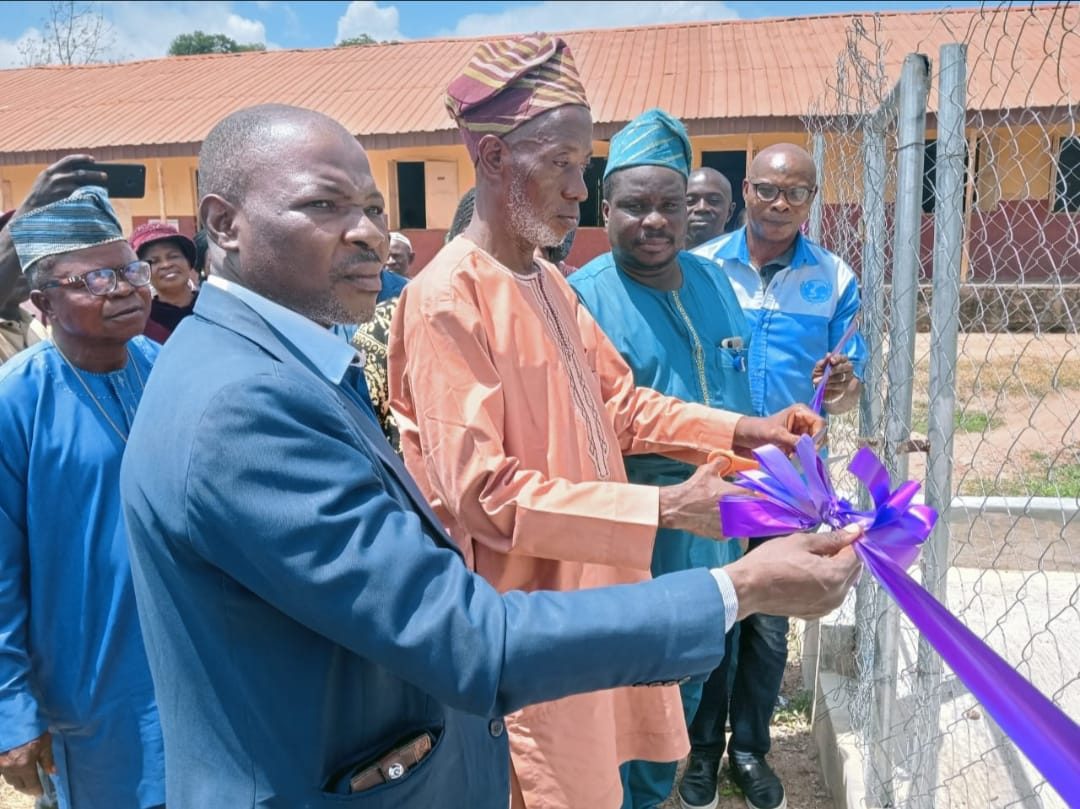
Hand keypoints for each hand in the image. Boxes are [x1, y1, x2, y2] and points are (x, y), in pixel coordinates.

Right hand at [0, 732, 53, 796]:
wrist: (13, 717)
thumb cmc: (32, 728)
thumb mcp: (44, 742)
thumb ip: (47, 759)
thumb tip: (53, 772)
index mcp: (23, 765)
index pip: (31, 784)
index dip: (36, 789)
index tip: (40, 792)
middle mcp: (10, 768)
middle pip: (17, 784)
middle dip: (26, 787)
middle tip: (33, 787)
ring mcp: (1, 764)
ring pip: (9, 779)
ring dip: (17, 781)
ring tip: (24, 780)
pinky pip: (3, 772)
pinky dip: (9, 773)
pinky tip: (14, 771)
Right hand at [15, 155, 108, 215]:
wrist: (31, 207)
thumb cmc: (42, 193)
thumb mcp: (46, 179)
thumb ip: (59, 174)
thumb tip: (82, 173)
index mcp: (51, 170)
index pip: (69, 160)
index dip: (82, 158)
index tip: (93, 160)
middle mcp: (55, 178)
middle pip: (80, 173)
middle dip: (94, 174)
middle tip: (105, 176)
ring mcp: (59, 189)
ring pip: (82, 186)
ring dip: (94, 187)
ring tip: (104, 189)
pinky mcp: (63, 200)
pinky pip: (80, 197)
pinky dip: (88, 197)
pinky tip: (96, 198)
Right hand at [658, 457, 752, 539]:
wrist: (678, 507)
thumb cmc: (693, 488)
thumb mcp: (707, 471)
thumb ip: (720, 462)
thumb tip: (728, 457)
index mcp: (735, 494)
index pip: (755, 495)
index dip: (758, 496)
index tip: (760, 496)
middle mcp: (735, 510)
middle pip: (752, 512)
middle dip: (751, 509)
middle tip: (746, 506)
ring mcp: (729, 524)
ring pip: (743, 525)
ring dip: (741, 521)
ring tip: (735, 516)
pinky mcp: (721, 534)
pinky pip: (731, 534)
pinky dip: (729, 530)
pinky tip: (723, 524)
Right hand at [724, 526, 863, 619]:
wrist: (748, 588)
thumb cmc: (771, 562)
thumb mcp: (801, 542)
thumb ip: (831, 538)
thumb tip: (854, 531)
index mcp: (835, 576)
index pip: (857, 556)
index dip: (852, 541)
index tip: (843, 532)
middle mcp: (837, 596)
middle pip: (853, 571)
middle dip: (846, 556)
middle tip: (827, 543)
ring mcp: (827, 608)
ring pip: (843, 584)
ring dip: (837, 570)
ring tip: (815, 558)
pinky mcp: (816, 614)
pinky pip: (831, 595)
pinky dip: (827, 583)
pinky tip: (809, 574)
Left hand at [731, 404, 825, 454]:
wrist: (746, 436)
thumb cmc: (759, 430)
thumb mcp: (776, 434)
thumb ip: (793, 440)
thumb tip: (808, 448)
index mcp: (801, 412)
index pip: (820, 423)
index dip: (818, 436)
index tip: (810, 449)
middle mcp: (804, 420)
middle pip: (819, 435)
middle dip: (812, 446)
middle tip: (800, 455)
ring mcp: (801, 431)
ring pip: (813, 444)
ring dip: (805, 452)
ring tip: (791, 455)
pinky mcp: (797, 441)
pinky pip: (805, 450)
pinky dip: (799, 455)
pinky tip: (789, 456)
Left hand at [812, 353, 856, 401]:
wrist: (823, 388)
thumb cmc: (821, 374)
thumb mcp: (819, 367)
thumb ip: (823, 362)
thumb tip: (828, 355)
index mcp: (841, 360)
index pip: (842, 357)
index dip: (837, 358)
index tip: (831, 360)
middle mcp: (847, 367)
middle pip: (845, 367)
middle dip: (835, 369)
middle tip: (827, 373)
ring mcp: (848, 377)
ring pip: (842, 377)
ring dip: (830, 379)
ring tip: (820, 381)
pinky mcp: (846, 386)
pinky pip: (840, 385)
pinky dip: (831, 385)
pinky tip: (824, 386)